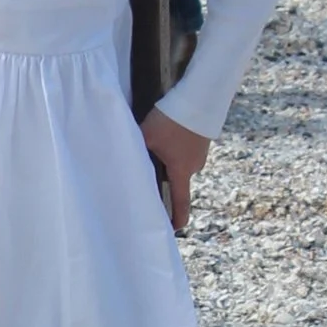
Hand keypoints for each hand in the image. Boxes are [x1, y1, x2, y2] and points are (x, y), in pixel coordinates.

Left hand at [140, 107, 209, 233]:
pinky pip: (186, 151)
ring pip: (179, 163)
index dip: (177, 217)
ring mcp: (201, 153)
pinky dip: (176, 148)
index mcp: (181, 171)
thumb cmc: (170, 120)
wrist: (198, 98)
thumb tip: (124, 161)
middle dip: (163, 177)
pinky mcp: (202, 140)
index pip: (180, 202)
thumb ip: (136, 152)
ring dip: (169, 160)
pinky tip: (169, 135)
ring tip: (158, 145)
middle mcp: (194, 166)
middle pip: (176, 179)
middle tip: (149, 170)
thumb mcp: (146, 137)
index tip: (174, 229)